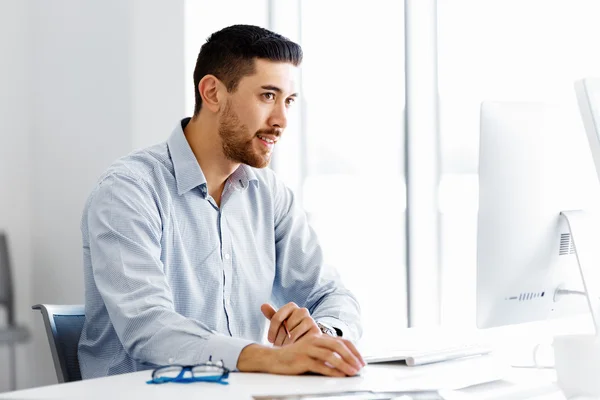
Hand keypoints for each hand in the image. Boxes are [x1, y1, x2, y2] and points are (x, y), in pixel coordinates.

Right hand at [237, 335, 365, 376]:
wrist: (273, 359)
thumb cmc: (294, 357)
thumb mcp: (312, 351)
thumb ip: (326, 352)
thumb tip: (346, 361)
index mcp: (318, 336)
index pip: (341, 340)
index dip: (354, 350)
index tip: (361, 361)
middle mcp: (314, 340)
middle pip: (338, 345)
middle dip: (351, 357)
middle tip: (359, 367)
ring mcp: (307, 349)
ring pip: (331, 355)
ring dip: (344, 364)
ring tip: (352, 372)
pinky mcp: (302, 359)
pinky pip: (320, 365)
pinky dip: (331, 371)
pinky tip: (338, 375)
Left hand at [261, 302, 321, 345]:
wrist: (307, 339)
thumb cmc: (290, 330)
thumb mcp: (280, 323)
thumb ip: (272, 315)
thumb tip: (263, 305)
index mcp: (292, 306)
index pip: (277, 317)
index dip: (272, 330)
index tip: (270, 340)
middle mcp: (302, 311)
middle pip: (286, 325)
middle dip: (279, 338)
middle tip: (277, 346)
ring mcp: (310, 320)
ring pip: (293, 333)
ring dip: (286, 343)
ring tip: (284, 348)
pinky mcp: (316, 331)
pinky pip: (302, 339)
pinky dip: (296, 345)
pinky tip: (294, 349)